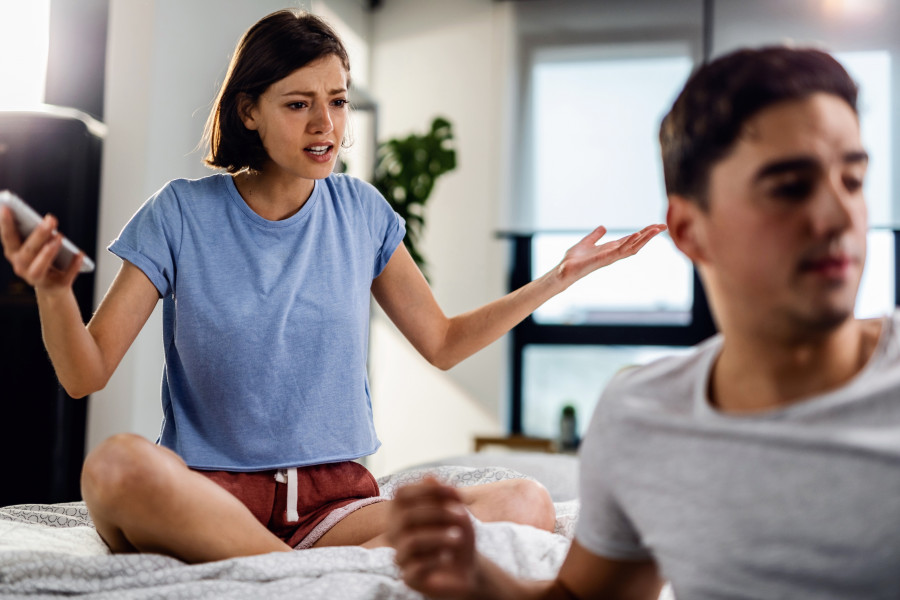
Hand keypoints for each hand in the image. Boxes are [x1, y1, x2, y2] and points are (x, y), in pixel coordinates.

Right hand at [0, 207, 82, 290]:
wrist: (52, 288)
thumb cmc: (42, 259)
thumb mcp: (36, 245)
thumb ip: (36, 233)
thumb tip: (49, 220)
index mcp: (14, 253)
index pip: (8, 237)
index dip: (5, 224)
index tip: (7, 208)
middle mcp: (21, 267)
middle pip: (27, 251)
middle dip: (38, 235)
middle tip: (51, 220)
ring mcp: (37, 279)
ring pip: (39, 267)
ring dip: (48, 252)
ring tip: (59, 237)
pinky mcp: (56, 286)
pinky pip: (65, 276)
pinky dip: (73, 265)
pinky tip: (80, 254)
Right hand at [388, 477, 480, 598]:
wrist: (466, 568)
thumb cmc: (457, 534)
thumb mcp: (457, 511)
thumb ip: (444, 494)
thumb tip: (429, 477)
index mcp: (402, 511)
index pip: (401, 493)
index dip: (426, 489)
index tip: (454, 492)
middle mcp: (395, 532)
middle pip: (407, 515)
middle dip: (438, 512)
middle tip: (462, 516)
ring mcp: (400, 555)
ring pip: (412, 541)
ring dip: (439, 536)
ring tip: (458, 538)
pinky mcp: (409, 578)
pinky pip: (416, 567)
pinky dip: (436, 559)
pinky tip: (448, 557)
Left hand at [554, 224, 666, 287]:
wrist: (564, 270)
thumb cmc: (574, 260)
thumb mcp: (587, 243)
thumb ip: (595, 236)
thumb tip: (603, 227)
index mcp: (611, 248)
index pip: (631, 239)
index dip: (644, 233)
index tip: (656, 226)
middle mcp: (614, 253)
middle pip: (637, 243)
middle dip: (650, 235)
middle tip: (663, 226)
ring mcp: (610, 257)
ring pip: (633, 247)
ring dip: (645, 238)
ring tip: (656, 229)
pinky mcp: (604, 259)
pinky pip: (620, 250)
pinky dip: (629, 242)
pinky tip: (637, 235)